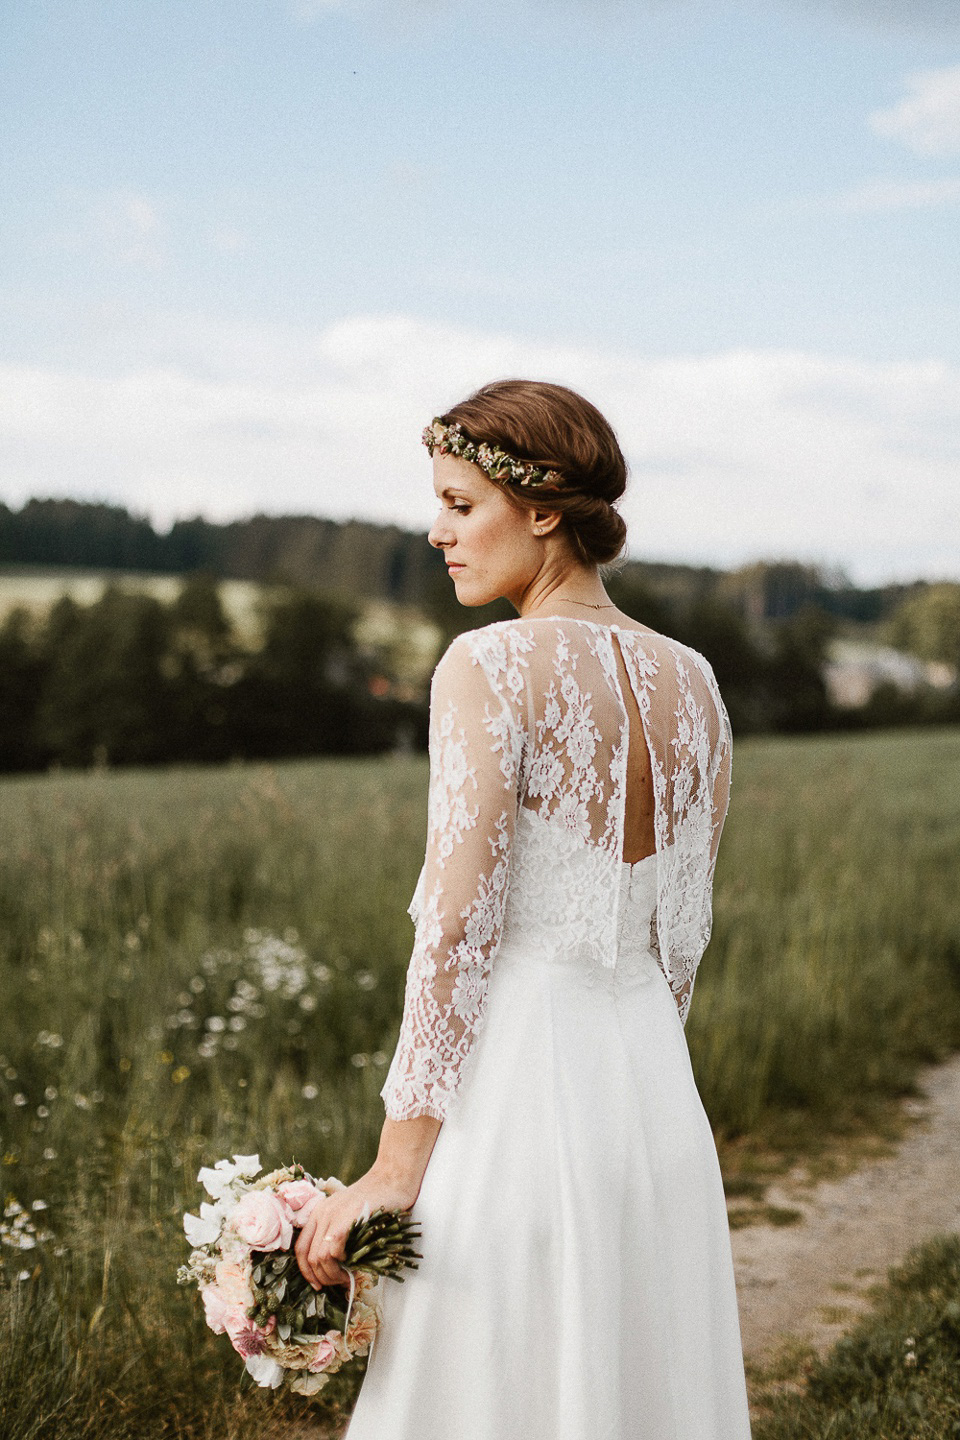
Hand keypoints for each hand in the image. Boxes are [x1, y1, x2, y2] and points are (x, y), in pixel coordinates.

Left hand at [294, 1167, 418, 1290]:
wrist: (391, 1178)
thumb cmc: (375, 1198)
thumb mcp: (348, 1214)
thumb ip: (338, 1233)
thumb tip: (337, 1265)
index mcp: (318, 1213)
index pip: (300, 1249)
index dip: (306, 1272)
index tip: (317, 1285)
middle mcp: (321, 1213)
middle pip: (309, 1257)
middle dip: (323, 1277)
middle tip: (339, 1282)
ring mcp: (333, 1214)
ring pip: (320, 1257)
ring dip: (332, 1274)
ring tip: (347, 1276)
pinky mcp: (346, 1217)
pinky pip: (333, 1247)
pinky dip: (339, 1261)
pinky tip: (351, 1260)